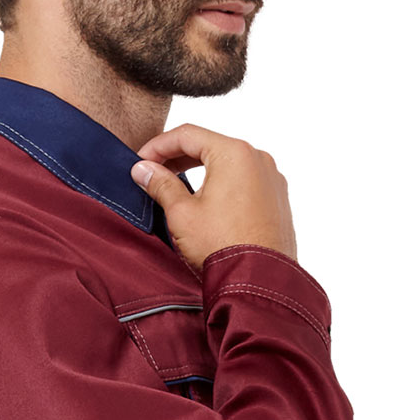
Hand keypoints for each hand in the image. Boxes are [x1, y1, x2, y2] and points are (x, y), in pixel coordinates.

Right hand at [130, 126, 297, 273]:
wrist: (258, 284)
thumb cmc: (223, 248)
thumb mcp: (181, 213)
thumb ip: (161, 184)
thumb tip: (144, 170)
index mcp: (234, 153)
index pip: (187, 134)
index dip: (158, 146)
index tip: (141, 161)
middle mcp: (258, 159)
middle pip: (209, 146)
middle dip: (178, 158)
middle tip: (155, 173)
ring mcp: (271, 179)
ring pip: (229, 164)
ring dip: (201, 172)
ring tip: (178, 190)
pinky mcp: (278, 200)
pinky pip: (245, 182)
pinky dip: (223, 186)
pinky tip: (207, 204)